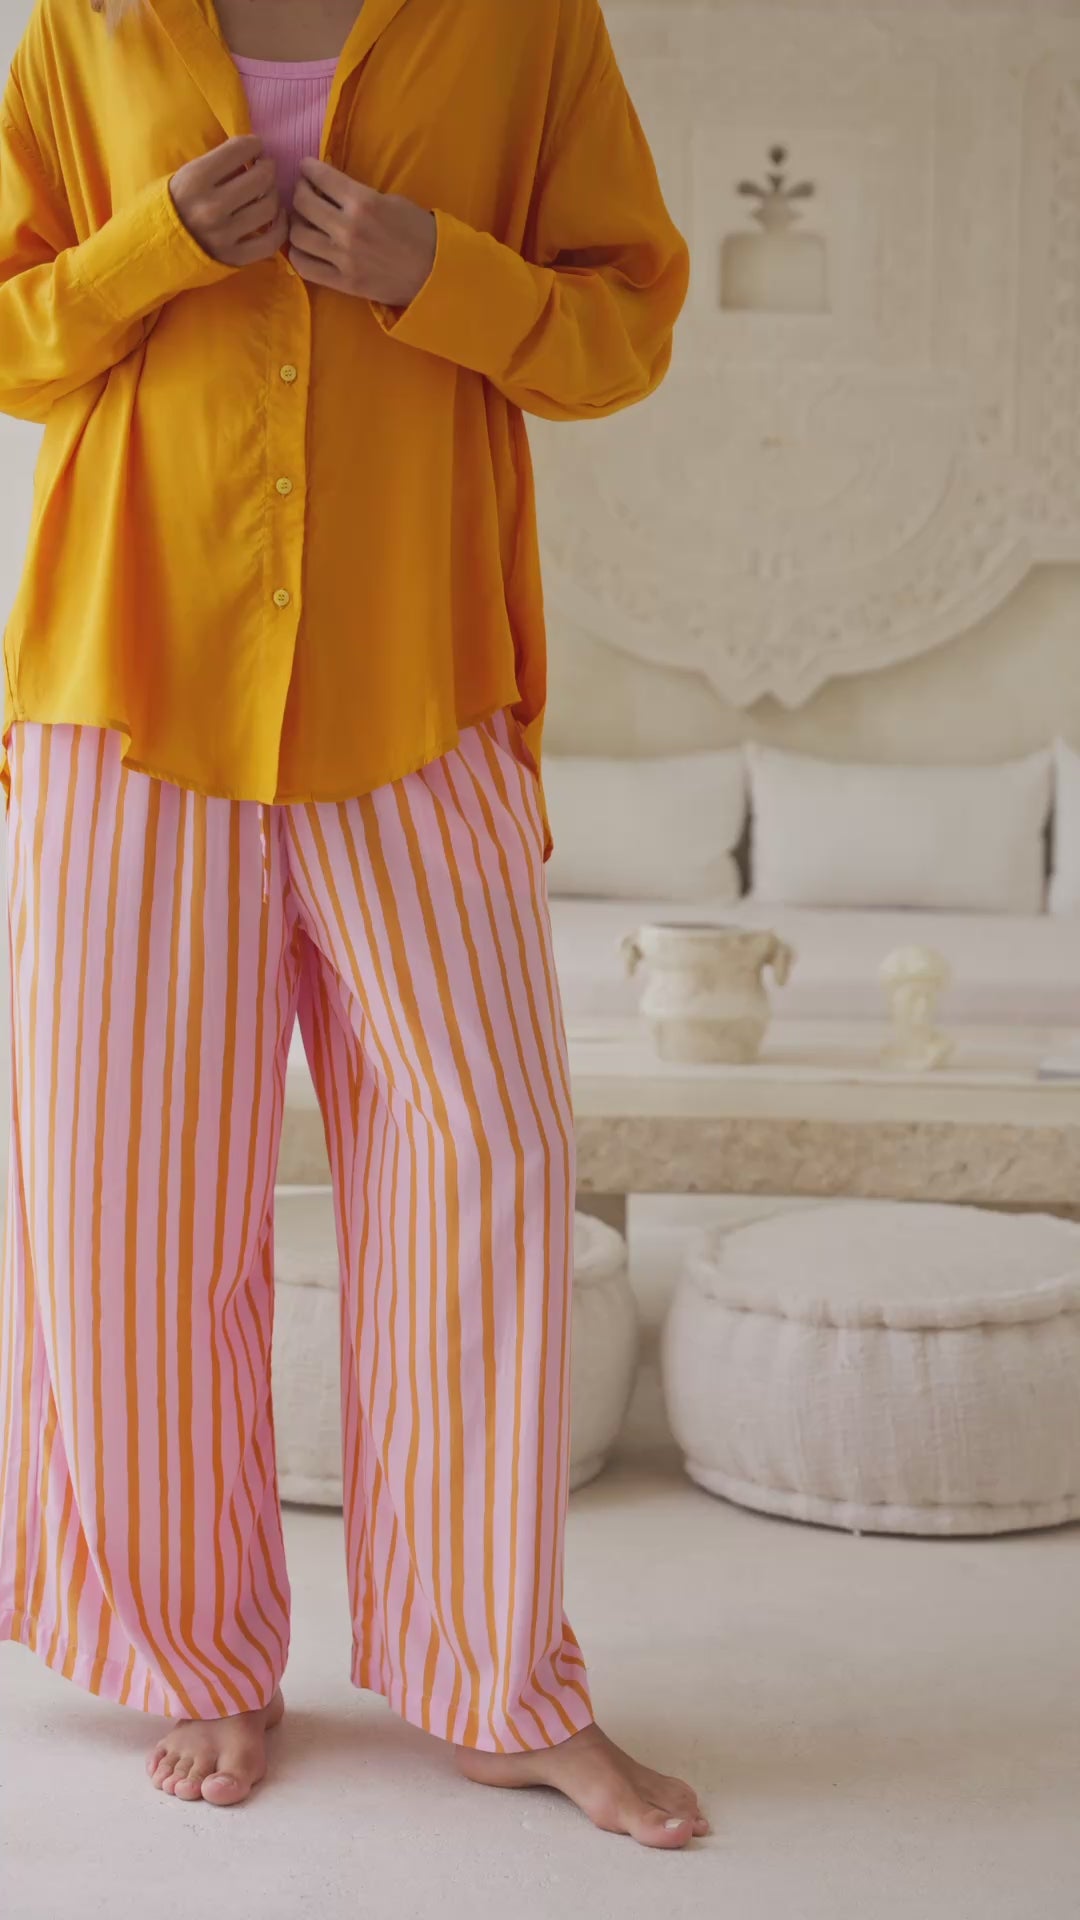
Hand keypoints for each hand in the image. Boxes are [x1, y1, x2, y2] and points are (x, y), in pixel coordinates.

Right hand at [170, 135, 287, 267]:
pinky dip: (281, 226)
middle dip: (267, 168)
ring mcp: (225, 235)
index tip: (254, 149)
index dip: (254, 145)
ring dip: (274, 194)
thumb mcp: (185, 175)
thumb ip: (217, 164)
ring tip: (266, 192)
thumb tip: (251, 155)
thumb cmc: (171, 205)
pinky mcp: (235, 258)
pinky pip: (272, 241)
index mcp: (196, 178)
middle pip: (262, 178)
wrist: (152, 248)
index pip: (240, 149)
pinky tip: (277, 216)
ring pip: (270, 207)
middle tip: (264, 168)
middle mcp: (213, 207)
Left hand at [289, 159, 436, 306]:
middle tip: (305, 192)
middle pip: (302, 203)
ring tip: (305, 221)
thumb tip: (331, 188)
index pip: (320, 177)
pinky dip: (298, 254)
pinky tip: (305, 247)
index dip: (308, 168)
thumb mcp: (392, 201)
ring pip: (298, 234)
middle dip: (300, 191)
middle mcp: (347, 228)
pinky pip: (304, 266)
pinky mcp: (343, 283)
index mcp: (363, 202)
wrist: (436, 274)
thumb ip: (359, 194)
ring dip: (297, 223)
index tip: (307, 168)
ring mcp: (343, 258)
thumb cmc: (419, 233)